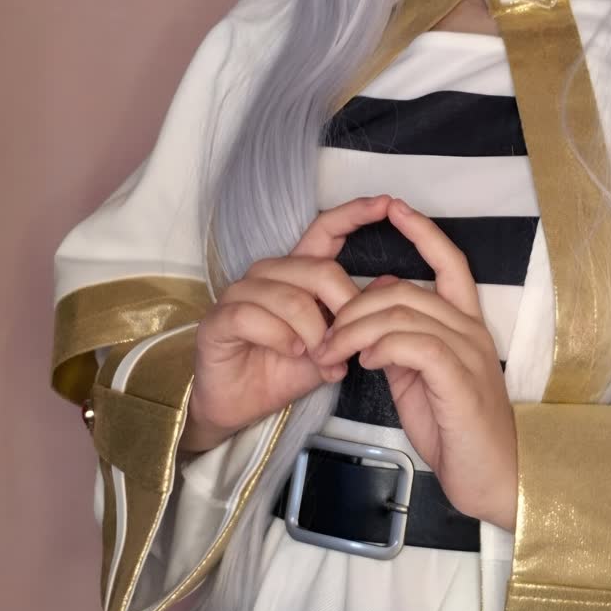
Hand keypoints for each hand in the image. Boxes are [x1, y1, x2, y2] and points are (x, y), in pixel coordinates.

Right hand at [184, 196, 392, 451]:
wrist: (239, 406)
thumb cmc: (282, 371)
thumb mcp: (329, 349)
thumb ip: (354, 320)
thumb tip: (390, 283)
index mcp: (295, 275)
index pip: (323, 231)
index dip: (353, 215)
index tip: (386, 203)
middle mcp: (266, 275)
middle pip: (318, 270)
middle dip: (342, 309)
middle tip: (347, 344)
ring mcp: (239, 294)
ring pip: (290, 297)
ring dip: (312, 333)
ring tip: (320, 359)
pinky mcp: (219, 319)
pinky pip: (254, 316)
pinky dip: (280, 338)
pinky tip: (291, 353)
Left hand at [315, 199, 517, 532]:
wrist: (496, 480)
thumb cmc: (459, 434)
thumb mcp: (423, 381)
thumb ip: (403, 343)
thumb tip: (376, 305)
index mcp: (465, 327)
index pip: (450, 263)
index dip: (423, 232)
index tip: (394, 207)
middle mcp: (471, 332)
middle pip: (405, 289)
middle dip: (354, 305)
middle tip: (324, 336)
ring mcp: (468, 354)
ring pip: (403, 313)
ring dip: (356, 330)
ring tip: (332, 353)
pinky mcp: (459, 380)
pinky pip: (414, 344)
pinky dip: (383, 345)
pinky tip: (366, 361)